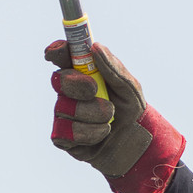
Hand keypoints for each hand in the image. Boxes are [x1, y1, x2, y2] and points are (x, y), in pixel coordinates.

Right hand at [45, 41, 185, 192]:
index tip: (58, 52)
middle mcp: (69, 92)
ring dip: (94, 113)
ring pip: (66, 107)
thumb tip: (95, 47)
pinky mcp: (62, 136)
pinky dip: (90, 132)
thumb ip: (113, 68)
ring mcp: (63, 113)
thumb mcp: (130, 88)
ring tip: (110, 120)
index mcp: (83, 74)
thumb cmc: (131, 112)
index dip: (57, 51)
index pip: (62, 57)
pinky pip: (67, 130)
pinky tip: (101, 134)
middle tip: (94, 89)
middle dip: (78, 83)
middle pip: (59, 79)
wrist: (136, 145)